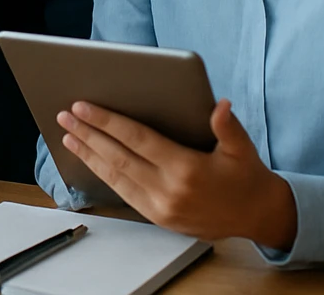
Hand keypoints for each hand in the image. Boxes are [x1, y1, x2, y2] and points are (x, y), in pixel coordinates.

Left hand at [58, 98, 296, 249]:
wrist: (258, 216)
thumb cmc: (247, 175)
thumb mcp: (242, 148)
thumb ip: (227, 126)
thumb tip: (220, 104)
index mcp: (186, 169)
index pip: (137, 139)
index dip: (107, 122)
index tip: (83, 107)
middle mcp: (169, 191)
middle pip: (118, 157)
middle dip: (88, 134)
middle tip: (65, 115)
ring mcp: (161, 208)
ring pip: (116, 177)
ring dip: (89, 155)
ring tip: (68, 135)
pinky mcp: (158, 219)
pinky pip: (123, 193)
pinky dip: (103, 174)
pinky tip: (90, 159)